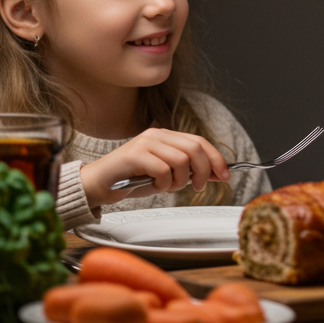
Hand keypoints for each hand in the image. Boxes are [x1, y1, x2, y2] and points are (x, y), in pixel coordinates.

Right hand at [79, 128, 230, 208]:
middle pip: (195, 148)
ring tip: (165, 187)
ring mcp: (145, 143)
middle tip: (198, 187)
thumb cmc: (130, 180)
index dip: (216, 158)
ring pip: (181, 160)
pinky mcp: (134, 155)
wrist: (98, 185)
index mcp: (166, 136)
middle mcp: (156, 135)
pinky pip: (163, 170)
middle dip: (203, 171)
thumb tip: (217, 173)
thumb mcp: (166, 176)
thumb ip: (189, 171)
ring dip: (179, 181)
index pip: (200, 141)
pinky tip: (152, 185)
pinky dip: (163, 184)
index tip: (225, 175)